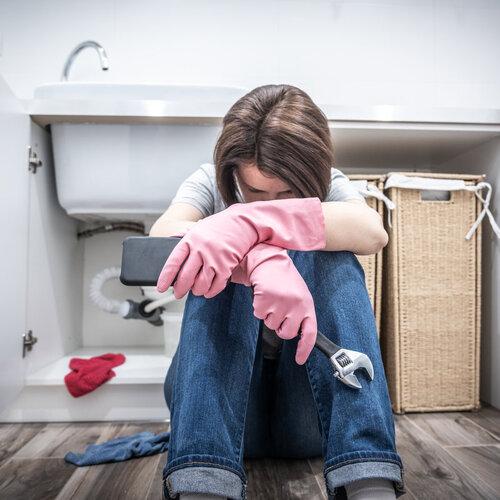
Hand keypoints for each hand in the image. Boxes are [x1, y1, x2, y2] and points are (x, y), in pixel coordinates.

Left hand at [157, 198, 325, 298]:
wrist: (243, 222)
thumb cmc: (220, 226)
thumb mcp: (198, 228)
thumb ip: (184, 237)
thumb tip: (170, 244)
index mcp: (190, 240)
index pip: (173, 262)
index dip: (165, 277)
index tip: (160, 287)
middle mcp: (201, 250)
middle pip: (185, 277)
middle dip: (179, 289)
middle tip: (177, 293)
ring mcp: (214, 259)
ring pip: (200, 284)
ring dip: (196, 291)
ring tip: (195, 290)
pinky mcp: (227, 266)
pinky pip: (216, 285)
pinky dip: (211, 291)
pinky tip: (208, 291)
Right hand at [231, 243, 316, 364]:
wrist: (270, 260)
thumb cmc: (284, 280)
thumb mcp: (299, 295)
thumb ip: (300, 313)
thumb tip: (298, 335)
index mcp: (307, 305)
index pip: (309, 333)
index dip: (304, 349)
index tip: (299, 360)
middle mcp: (296, 305)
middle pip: (287, 333)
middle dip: (280, 326)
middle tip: (279, 311)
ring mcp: (281, 303)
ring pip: (271, 324)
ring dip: (268, 314)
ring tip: (272, 298)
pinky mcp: (265, 299)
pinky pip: (259, 315)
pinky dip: (259, 308)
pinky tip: (264, 295)